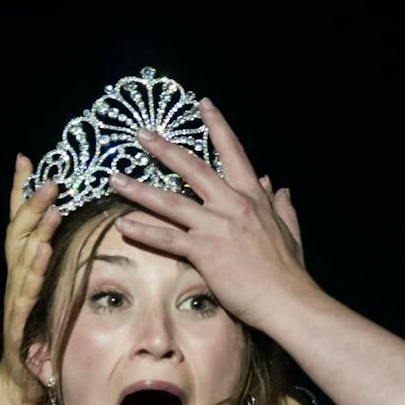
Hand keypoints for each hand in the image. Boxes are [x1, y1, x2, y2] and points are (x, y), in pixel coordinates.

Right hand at [0, 156, 59, 394]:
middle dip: (32, 203)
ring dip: (36, 230)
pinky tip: (43, 252)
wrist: (21, 385)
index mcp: (24, 271)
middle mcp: (15, 280)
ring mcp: (15, 300)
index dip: (20, 192)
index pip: (20, 224)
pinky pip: (26, 292)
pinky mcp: (18, 323)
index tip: (25, 160)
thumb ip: (57, 273)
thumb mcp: (52, 300)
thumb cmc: (41, 342)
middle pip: (19, 233)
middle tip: (50, 180)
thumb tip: (71, 242)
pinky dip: (33, 270)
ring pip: (21, 257)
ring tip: (51, 207)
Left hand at [103, 98, 316, 329]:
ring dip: (139, 189)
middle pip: (192, 168)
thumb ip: (281, 206)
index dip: (217, 126)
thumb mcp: (289, 229)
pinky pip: (166, 238)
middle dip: (164, 148)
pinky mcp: (204, 250)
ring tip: (115, 179)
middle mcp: (231, 204)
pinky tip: (122, 226)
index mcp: (252, 197)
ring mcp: (215, 226)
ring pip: (170, 201)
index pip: (233, 152)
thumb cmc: (287, 270)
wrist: (285, 299)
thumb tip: (278, 186)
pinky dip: (143, 232)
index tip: (203, 105)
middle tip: (141, 134)